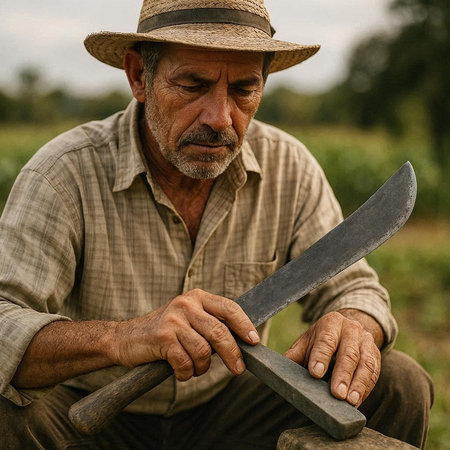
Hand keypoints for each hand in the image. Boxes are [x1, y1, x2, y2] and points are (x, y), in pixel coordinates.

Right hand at [111, 289, 259, 380]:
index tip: (254, 341)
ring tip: (195, 369)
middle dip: (233, 354)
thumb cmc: (164, 332)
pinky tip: (181, 372)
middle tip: (238, 369)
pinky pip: (185, 362)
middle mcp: (186, 304)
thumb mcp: (188, 319)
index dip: (244, 325)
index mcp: (197, 297)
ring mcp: (173, 319)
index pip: (229, 307)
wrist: (125, 338)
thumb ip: (210, 324)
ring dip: (202, 368)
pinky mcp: (162, 337)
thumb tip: (242, 341)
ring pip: (203, 351)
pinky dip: (186, 373)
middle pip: (220, 331)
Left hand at [284, 310, 380, 406]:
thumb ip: (294, 356)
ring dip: (358, 384)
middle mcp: (351, 329)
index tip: (315, 373)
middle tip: (336, 394)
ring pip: (365, 363)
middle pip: (348, 352)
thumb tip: (274, 373)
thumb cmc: (322, 340)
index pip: (326, 340)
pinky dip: (366, 388)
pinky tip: (358, 401)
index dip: (321, 356)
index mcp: (331, 323)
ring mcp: (366, 341)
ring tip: (350, 401)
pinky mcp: (376, 355)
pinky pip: (374, 372)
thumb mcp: (307, 342)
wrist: (347, 329)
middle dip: (342, 374)